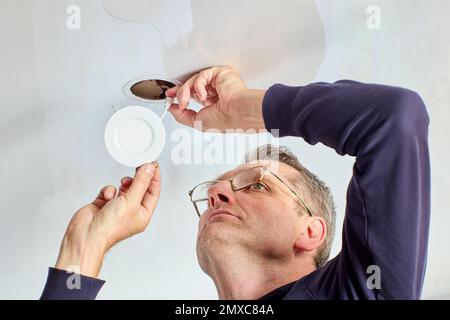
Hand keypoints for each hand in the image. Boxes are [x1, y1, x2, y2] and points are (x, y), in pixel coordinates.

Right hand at [55, 162, 160, 277]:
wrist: (86, 235)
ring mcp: (117, 208)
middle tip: (140, 165)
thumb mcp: (131, 201)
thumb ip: (141, 183)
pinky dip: (108, 190)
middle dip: (139, 178)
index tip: (153, 164)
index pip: (153, 193)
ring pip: (124, 188)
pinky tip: (107, 196)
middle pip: (140, 189)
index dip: (154, 178)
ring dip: (124, 183)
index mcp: (142, 215)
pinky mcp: (104, 204)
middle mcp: (131, 212)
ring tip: (123, 182)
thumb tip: (149, 169)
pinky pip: (110, 190)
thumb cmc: (110, 227)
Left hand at [166, 66, 266, 131]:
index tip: (170, 98)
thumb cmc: (227, 120)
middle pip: (192, 86)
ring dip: (185, 91)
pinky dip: (198, 86)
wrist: (237, 111)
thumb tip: (172, 109)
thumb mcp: (197, 122)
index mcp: (214, 103)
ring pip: (195, 81)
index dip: (180, 95)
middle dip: (179, 92)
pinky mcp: (220, 73)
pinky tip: (203, 95)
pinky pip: (202, 76)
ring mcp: (218, 82)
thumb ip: (182, 116)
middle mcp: (216, 92)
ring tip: (185, 101)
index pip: (194, 95)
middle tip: (171, 96)